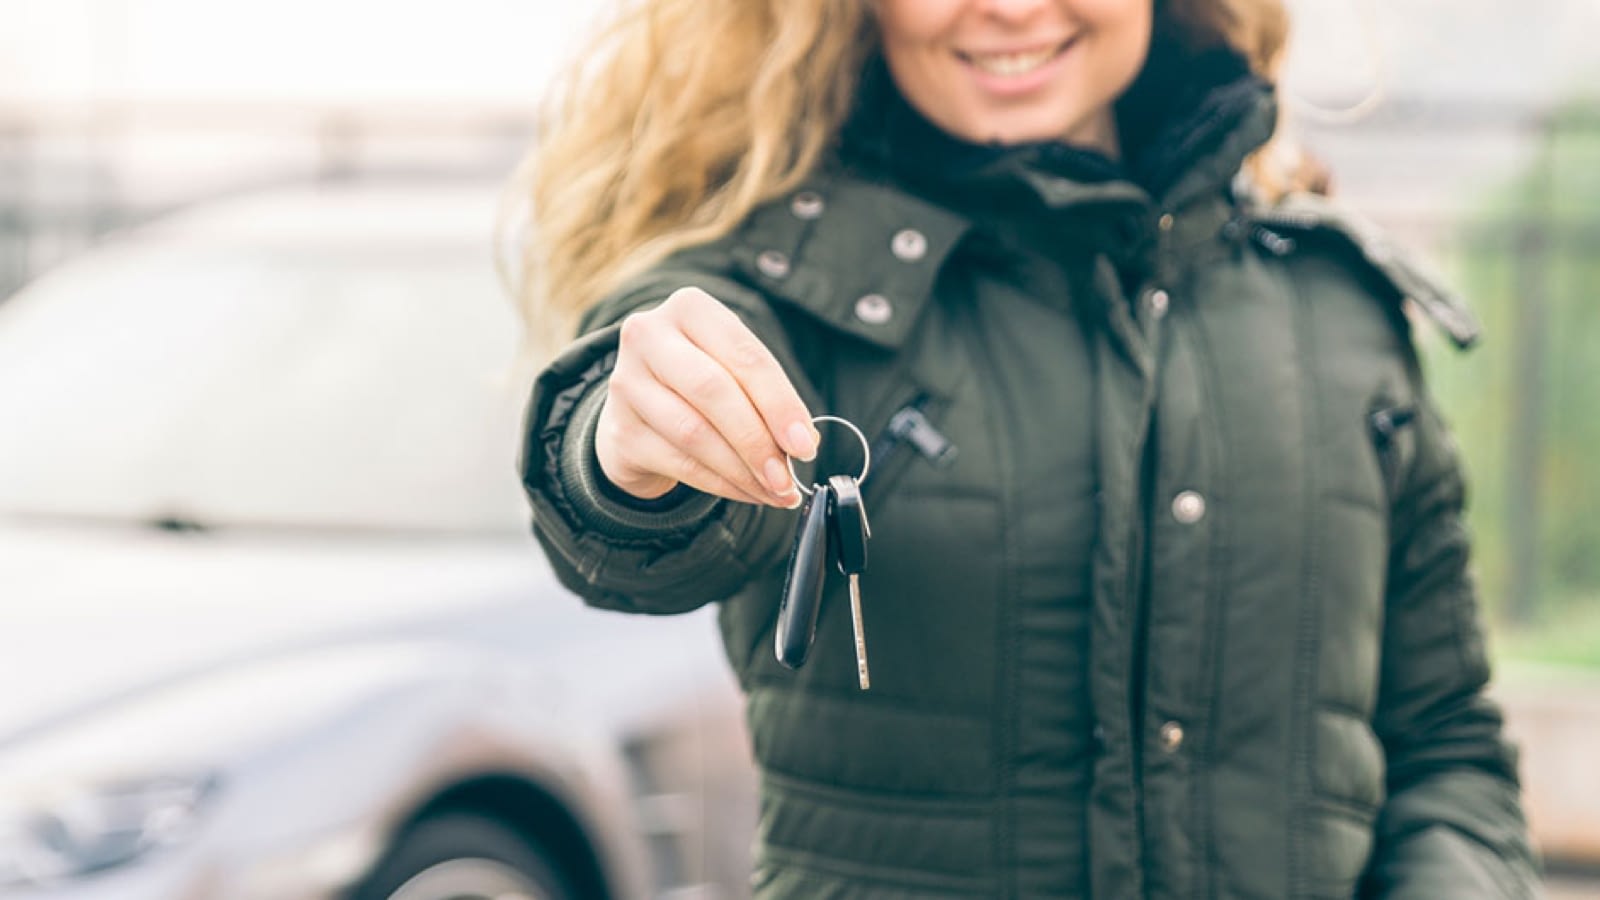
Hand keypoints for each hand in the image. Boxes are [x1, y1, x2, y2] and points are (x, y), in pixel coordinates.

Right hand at [594, 287, 819, 506]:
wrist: (639, 409)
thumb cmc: (700, 383)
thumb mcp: (734, 371)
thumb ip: (766, 398)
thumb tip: (802, 443)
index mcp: (689, 308)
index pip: (745, 355)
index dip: (780, 404)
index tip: (805, 445)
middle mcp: (648, 335)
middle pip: (714, 391)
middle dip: (758, 440)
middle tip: (788, 476)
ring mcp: (627, 383)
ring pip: (695, 433)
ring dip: (742, 470)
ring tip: (775, 490)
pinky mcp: (620, 431)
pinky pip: (680, 464)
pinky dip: (722, 484)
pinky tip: (748, 492)